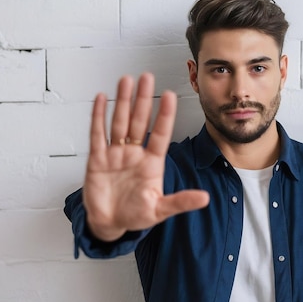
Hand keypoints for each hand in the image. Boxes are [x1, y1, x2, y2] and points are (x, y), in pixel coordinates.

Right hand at [83, 73, 209, 241]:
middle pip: (139, 121)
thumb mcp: (160, 210)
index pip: (160, 134)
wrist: (110, 224)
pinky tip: (103, 99)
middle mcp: (134, 153)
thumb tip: (205, 199)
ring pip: (119, 122)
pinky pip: (98, 134)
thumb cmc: (136, 215)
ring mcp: (116, 154)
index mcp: (152, 163)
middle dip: (143, 99)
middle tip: (147, 77)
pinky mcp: (97, 159)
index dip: (164, 115)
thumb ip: (180, 202)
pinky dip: (99, 116)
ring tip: (126, 80)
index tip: (170, 96)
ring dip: (122, 101)